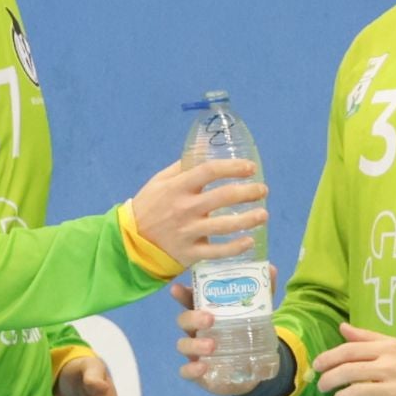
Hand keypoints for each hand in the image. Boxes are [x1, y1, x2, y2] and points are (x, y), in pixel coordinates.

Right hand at [127, 157, 267, 267]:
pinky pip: (217, 252)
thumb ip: (184, 164)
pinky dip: (235, 247)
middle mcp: (184, 208)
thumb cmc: (150, 206)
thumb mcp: (160, 181)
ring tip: (263, 214)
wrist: (131, 241)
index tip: (250, 168)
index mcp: (178, 187)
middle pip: (223, 197)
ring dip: (248, 219)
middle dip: (248, 192)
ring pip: (224, 226)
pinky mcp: (190, 253)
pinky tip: (249, 240)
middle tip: (263, 190)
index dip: (233, 167)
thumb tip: (204, 142)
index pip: (209, 171)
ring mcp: (188, 232)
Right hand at [171, 266, 279, 395]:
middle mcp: (197, 331)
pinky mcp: (199, 373)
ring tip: (213, 345)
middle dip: (192, 317)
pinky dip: (191, 370)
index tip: (178, 288)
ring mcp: (196, 352)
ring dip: (195, 344)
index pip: (190, 300)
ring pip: (183, 345)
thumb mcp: (257, 313)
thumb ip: (263, 293)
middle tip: (209, 318)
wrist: (254, 367)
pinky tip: (202, 367)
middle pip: (184, 320)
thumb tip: (270, 268)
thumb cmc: (247, 333)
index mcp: (206, 313)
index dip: (182, 294)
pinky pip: (187, 371)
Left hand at [312, 322, 395, 395]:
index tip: (317, 367)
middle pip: (349, 370)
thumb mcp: (395, 346)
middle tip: (322, 387)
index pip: (349, 351)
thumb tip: (342, 328)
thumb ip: (368, 338)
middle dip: (329, 379)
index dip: (328, 358)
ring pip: (358, 392)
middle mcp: (390, 366)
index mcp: (387, 349)